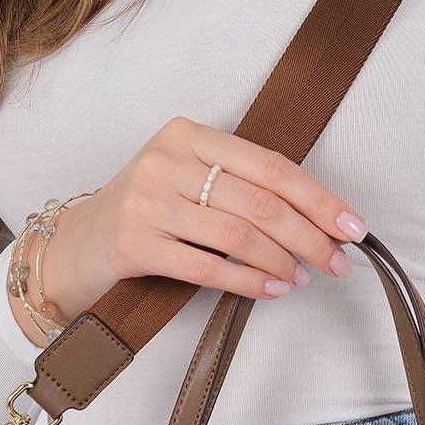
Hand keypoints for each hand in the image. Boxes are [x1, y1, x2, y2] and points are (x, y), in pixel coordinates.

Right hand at [18, 116, 365, 334]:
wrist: (72, 249)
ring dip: (282, 260)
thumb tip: (316, 217)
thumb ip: (238, 186)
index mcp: (187, 134)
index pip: (270, 165)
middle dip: (310, 235)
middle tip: (339, 262)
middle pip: (260, 200)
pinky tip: (272, 290)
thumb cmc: (143, 215)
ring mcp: (148, 201)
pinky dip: (248, 281)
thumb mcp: (185, 180)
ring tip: (305, 276)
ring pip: (238, 233)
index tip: (352, 225)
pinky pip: (207, 266)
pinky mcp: (134, 243)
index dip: (318, 197)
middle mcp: (166, 161)